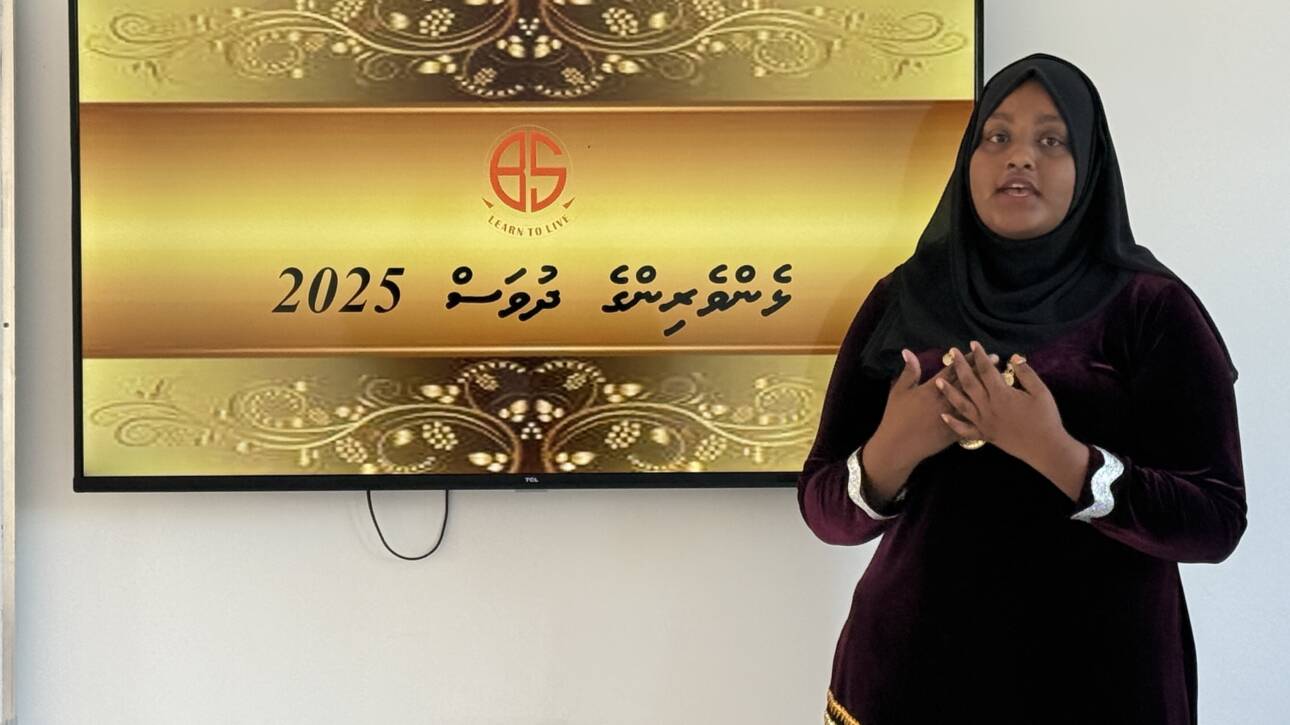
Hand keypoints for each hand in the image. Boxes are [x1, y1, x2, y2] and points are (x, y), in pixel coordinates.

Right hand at [870, 348, 988, 469]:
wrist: (898, 447)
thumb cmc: (896, 418)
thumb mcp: (899, 392)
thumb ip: (908, 372)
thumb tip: (908, 351)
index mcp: (931, 389)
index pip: (952, 370)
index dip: (965, 359)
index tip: (977, 350)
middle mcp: (945, 401)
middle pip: (967, 382)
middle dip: (981, 369)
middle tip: (994, 358)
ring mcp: (952, 417)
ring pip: (973, 399)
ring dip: (986, 388)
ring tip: (999, 378)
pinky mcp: (955, 432)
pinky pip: (972, 422)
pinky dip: (983, 414)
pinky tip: (995, 408)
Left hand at [935, 341, 1068, 463]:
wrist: (1045, 448)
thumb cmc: (1046, 417)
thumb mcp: (1040, 392)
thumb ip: (1026, 373)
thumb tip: (1014, 357)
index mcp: (1002, 394)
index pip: (986, 370)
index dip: (979, 356)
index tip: (973, 344)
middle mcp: (988, 407)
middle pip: (969, 383)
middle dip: (959, 366)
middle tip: (951, 352)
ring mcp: (984, 422)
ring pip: (961, 404)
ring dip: (949, 392)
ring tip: (938, 381)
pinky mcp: (985, 435)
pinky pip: (965, 430)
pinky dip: (953, 423)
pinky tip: (944, 416)